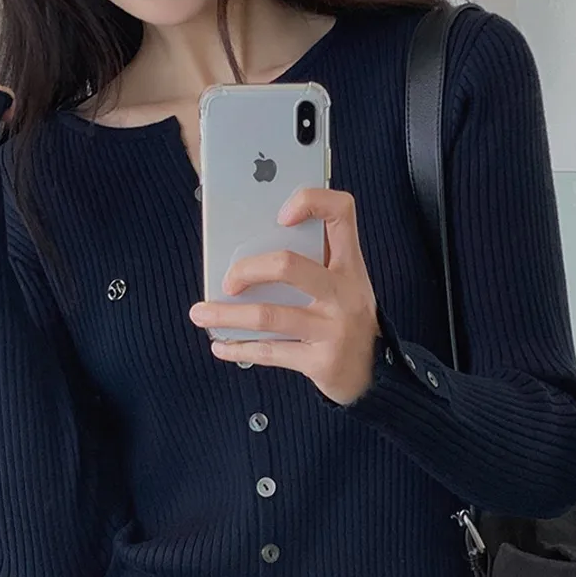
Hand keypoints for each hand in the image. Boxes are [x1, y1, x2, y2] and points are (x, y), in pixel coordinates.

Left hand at [189, 189, 379, 405]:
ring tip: (200, 313)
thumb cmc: (348, 321)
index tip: (280, 214)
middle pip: (288, 265)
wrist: (374, 374)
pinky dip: (238, 349)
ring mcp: (332, 329)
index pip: (341, 213)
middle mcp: (344, 293)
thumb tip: (248, 254)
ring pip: (269, 316)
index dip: (311, 202)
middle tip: (227, 281)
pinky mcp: (319, 362)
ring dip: (226, 315)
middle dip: (246, 270)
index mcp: (350, 265)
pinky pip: (269, 353)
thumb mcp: (344, 286)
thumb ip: (313, 263)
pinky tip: (220, 345)